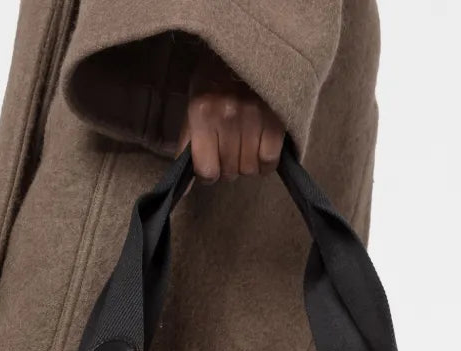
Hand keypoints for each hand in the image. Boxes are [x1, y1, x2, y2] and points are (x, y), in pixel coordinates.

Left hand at [180, 48, 284, 182]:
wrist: (246, 49)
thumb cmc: (214, 80)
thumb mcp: (192, 106)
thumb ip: (187, 146)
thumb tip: (184, 190)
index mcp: (202, 113)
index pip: (207, 171)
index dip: (209, 173)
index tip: (213, 164)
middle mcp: (227, 116)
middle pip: (229, 172)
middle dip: (228, 166)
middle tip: (231, 147)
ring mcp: (253, 118)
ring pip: (249, 170)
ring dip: (247, 164)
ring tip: (246, 145)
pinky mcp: (276, 121)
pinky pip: (269, 161)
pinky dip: (266, 162)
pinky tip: (261, 148)